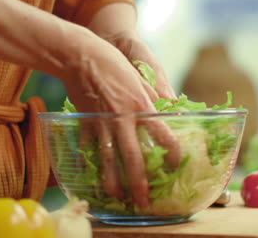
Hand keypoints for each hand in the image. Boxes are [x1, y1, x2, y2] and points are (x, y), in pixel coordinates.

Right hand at [60, 28, 179, 207]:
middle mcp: (123, 119)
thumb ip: (152, 98)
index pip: (164, 136)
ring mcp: (102, 122)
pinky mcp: (85, 121)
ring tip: (115, 195)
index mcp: (141, 106)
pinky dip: (85, 160)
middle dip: (139, 182)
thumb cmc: (114, 63)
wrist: (81, 56)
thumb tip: (166, 112)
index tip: (176, 166)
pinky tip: (85, 174)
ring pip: (108, 157)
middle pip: (133, 156)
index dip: (173, 154)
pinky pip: (86, 145)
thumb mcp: (139, 78)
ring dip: (111, 179)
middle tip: (143, 201)